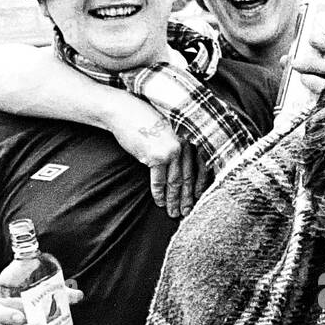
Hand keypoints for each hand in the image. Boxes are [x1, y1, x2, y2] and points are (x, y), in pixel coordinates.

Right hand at [107, 98, 209, 216]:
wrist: (125, 111)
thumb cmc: (145, 120)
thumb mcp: (169, 130)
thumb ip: (180, 145)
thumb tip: (183, 168)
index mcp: (190, 137)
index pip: (200, 167)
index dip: (199, 186)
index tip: (198, 199)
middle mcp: (185, 144)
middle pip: (188, 177)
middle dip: (188, 198)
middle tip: (187, 213)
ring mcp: (172, 150)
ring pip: (175, 182)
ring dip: (174, 200)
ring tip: (174, 212)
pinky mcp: (157, 156)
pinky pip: (159, 180)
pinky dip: (159, 193)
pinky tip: (160, 203)